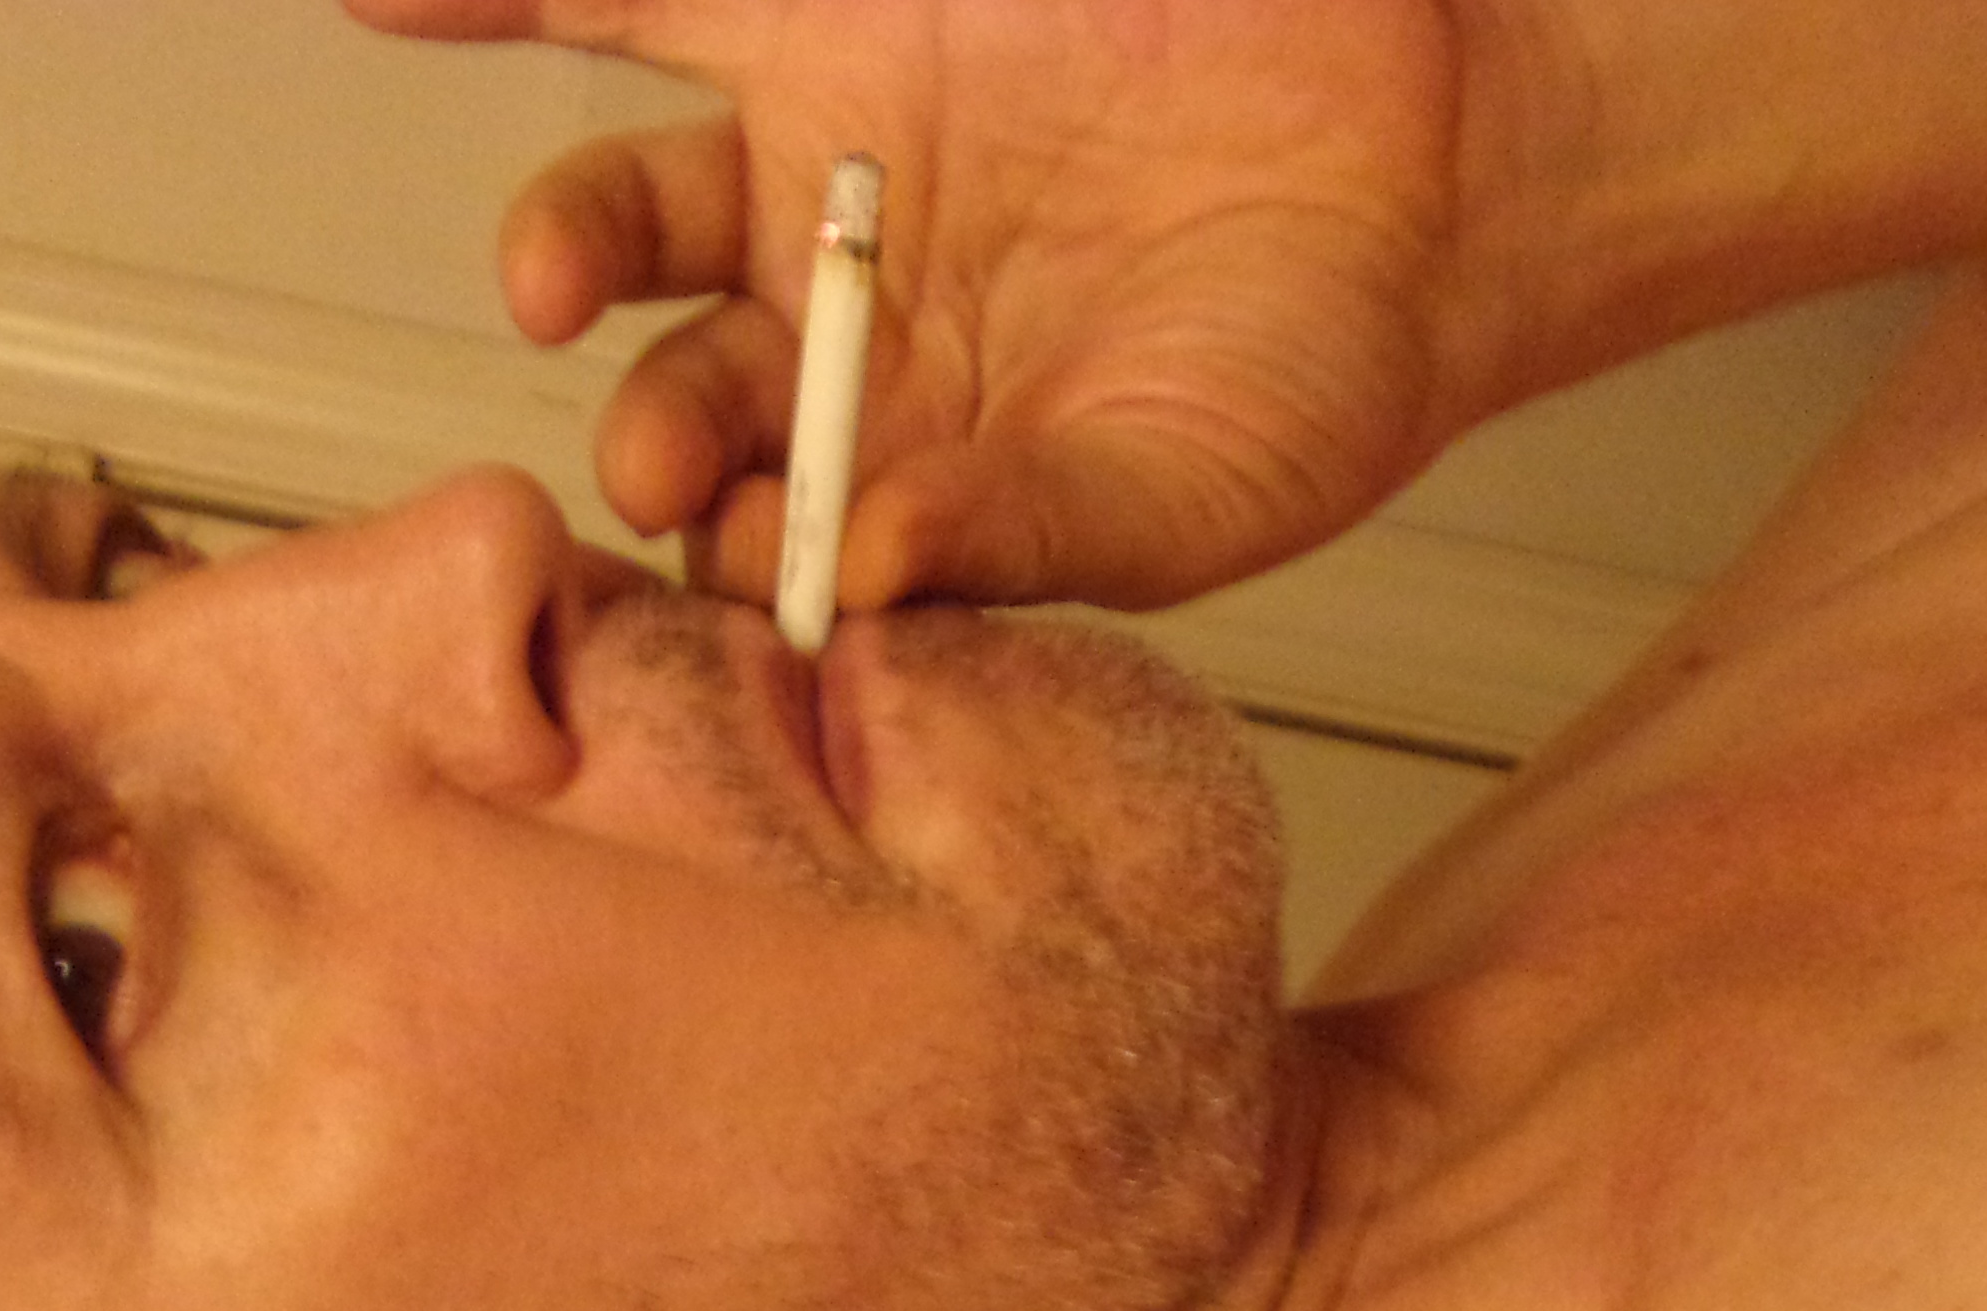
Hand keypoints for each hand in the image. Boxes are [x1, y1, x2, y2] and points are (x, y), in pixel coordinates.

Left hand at [342, 0, 1517, 614]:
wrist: (1435, 158)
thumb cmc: (1319, 352)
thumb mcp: (1193, 486)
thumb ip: (1031, 535)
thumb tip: (866, 578)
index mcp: (901, 477)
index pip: (764, 551)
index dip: (737, 566)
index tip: (761, 572)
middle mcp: (830, 333)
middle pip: (672, 395)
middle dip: (654, 440)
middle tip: (664, 462)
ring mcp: (820, 164)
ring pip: (630, 216)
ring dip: (570, 248)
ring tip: (551, 280)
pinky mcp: (831, 4)